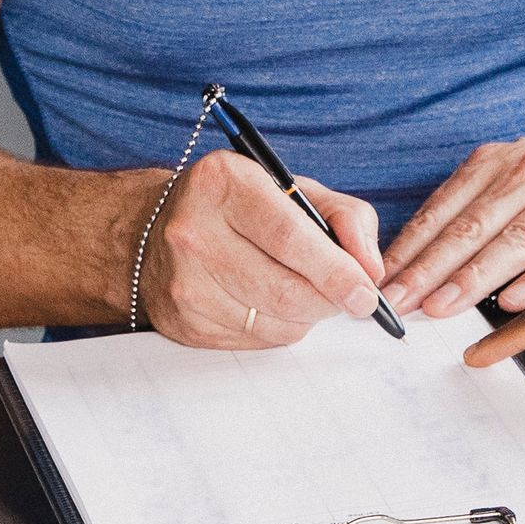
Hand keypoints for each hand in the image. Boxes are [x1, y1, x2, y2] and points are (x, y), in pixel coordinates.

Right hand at [141, 152, 383, 348]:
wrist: (153, 230)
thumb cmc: (238, 205)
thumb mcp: (293, 188)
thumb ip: (345, 217)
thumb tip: (371, 269)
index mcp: (224, 183)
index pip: (290, 237)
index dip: (336, 270)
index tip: (367, 292)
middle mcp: (194, 232)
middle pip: (284, 289)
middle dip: (329, 300)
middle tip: (350, 297)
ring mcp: (184, 282)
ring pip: (273, 322)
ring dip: (307, 316)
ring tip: (309, 292)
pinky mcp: (182, 323)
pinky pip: (254, 340)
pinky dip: (280, 328)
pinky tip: (273, 304)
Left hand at [382, 104, 524, 319]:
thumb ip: (485, 204)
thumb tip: (424, 258)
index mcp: (507, 159)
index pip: (448, 206)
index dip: (413, 247)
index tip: (383, 281)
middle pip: (474, 225)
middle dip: (430, 268)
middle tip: (398, 303)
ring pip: (517, 238)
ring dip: (473, 277)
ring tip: (441, 307)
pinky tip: (513, 300)